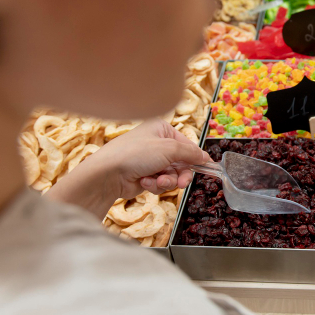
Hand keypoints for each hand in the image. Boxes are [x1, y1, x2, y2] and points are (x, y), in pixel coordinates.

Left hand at [44, 120, 211, 219]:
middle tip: (181, 183)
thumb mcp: (169, 149)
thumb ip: (190, 153)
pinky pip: (160, 183)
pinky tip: (145, 182)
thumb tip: (206, 157)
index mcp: (161, 129)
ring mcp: (149, 160)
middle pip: (181, 162)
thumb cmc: (136, 154)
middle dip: (180, 174)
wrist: (108, 174)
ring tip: (157, 182)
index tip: (206, 168)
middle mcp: (156, 143)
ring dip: (166, 181)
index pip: (187, 144)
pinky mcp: (144, 175)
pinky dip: (155, 185)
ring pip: (171, 175)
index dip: (195, 158)